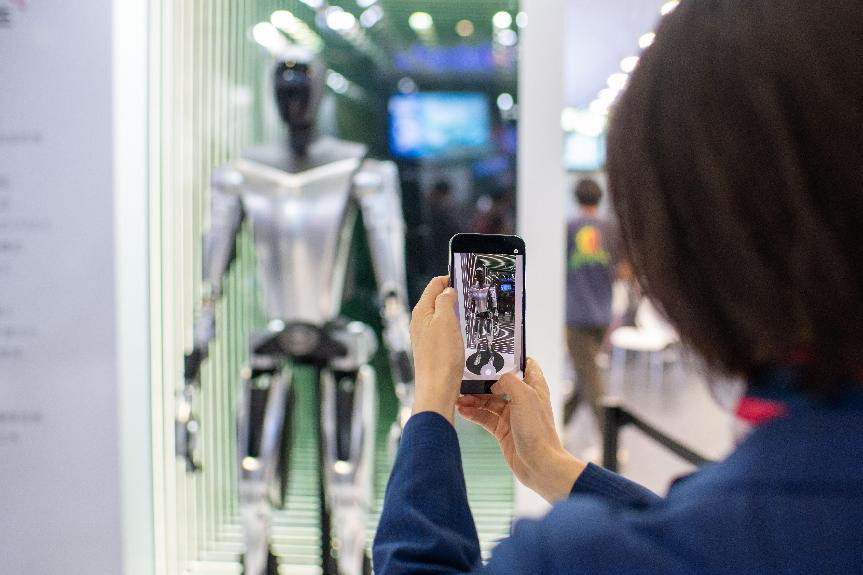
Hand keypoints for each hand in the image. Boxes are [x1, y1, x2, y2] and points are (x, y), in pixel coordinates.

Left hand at [410, 276, 463, 423]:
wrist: (437, 389)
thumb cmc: (441, 357)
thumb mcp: (446, 321)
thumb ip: (446, 301)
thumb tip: (447, 290)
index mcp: (421, 311)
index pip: (434, 284)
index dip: (450, 279)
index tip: (466, 279)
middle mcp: (420, 322)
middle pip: (437, 299)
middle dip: (453, 295)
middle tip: (472, 296)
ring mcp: (425, 336)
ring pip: (441, 315)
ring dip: (455, 312)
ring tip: (470, 313)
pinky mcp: (431, 348)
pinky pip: (443, 330)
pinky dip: (454, 326)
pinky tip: (464, 333)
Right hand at [456, 358, 585, 502]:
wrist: (539, 464)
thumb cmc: (537, 429)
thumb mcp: (524, 395)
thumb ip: (508, 380)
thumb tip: (495, 381)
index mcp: (534, 387)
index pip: (524, 365)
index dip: (509, 359)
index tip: (491, 354)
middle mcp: (523, 399)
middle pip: (499, 384)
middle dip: (482, 382)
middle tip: (464, 380)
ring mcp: (512, 415)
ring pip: (489, 401)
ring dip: (473, 399)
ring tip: (458, 398)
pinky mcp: (503, 430)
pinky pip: (485, 417)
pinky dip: (473, 413)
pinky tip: (462, 410)